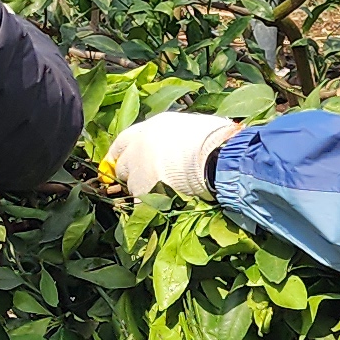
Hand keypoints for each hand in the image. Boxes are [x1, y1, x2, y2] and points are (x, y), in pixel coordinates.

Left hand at [102, 109, 235, 202]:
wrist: (217, 157)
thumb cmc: (214, 139)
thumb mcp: (190, 127)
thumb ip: (174, 137)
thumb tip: (178, 144)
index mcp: (150, 129)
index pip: (123, 141)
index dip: (124, 153)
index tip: (122, 161)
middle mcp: (138, 148)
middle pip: (123, 165)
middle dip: (132, 174)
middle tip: (149, 182)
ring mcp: (139, 172)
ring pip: (132, 187)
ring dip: (143, 192)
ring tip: (164, 196)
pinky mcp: (144, 194)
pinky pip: (139, 206)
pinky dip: (147, 210)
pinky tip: (158, 212)